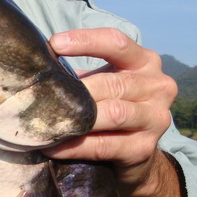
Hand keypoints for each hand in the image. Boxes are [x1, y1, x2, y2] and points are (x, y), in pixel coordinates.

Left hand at [47, 27, 183, 196]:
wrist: (135, 155)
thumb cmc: (110, 109)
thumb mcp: (103, 84)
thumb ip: (82, 75)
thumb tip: (38, 67)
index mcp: (145, 62)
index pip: (117, 43)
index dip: (86, 41)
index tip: (54, 44)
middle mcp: (158, 86)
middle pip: (113, 83)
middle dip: (77, 90)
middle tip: (42, 94)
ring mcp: (156, 118)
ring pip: (113, 114)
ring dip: (77, 118)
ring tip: (46, 122)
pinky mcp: (145, 148)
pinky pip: (105, 145)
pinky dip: (76, 146)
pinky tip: (54, 147)